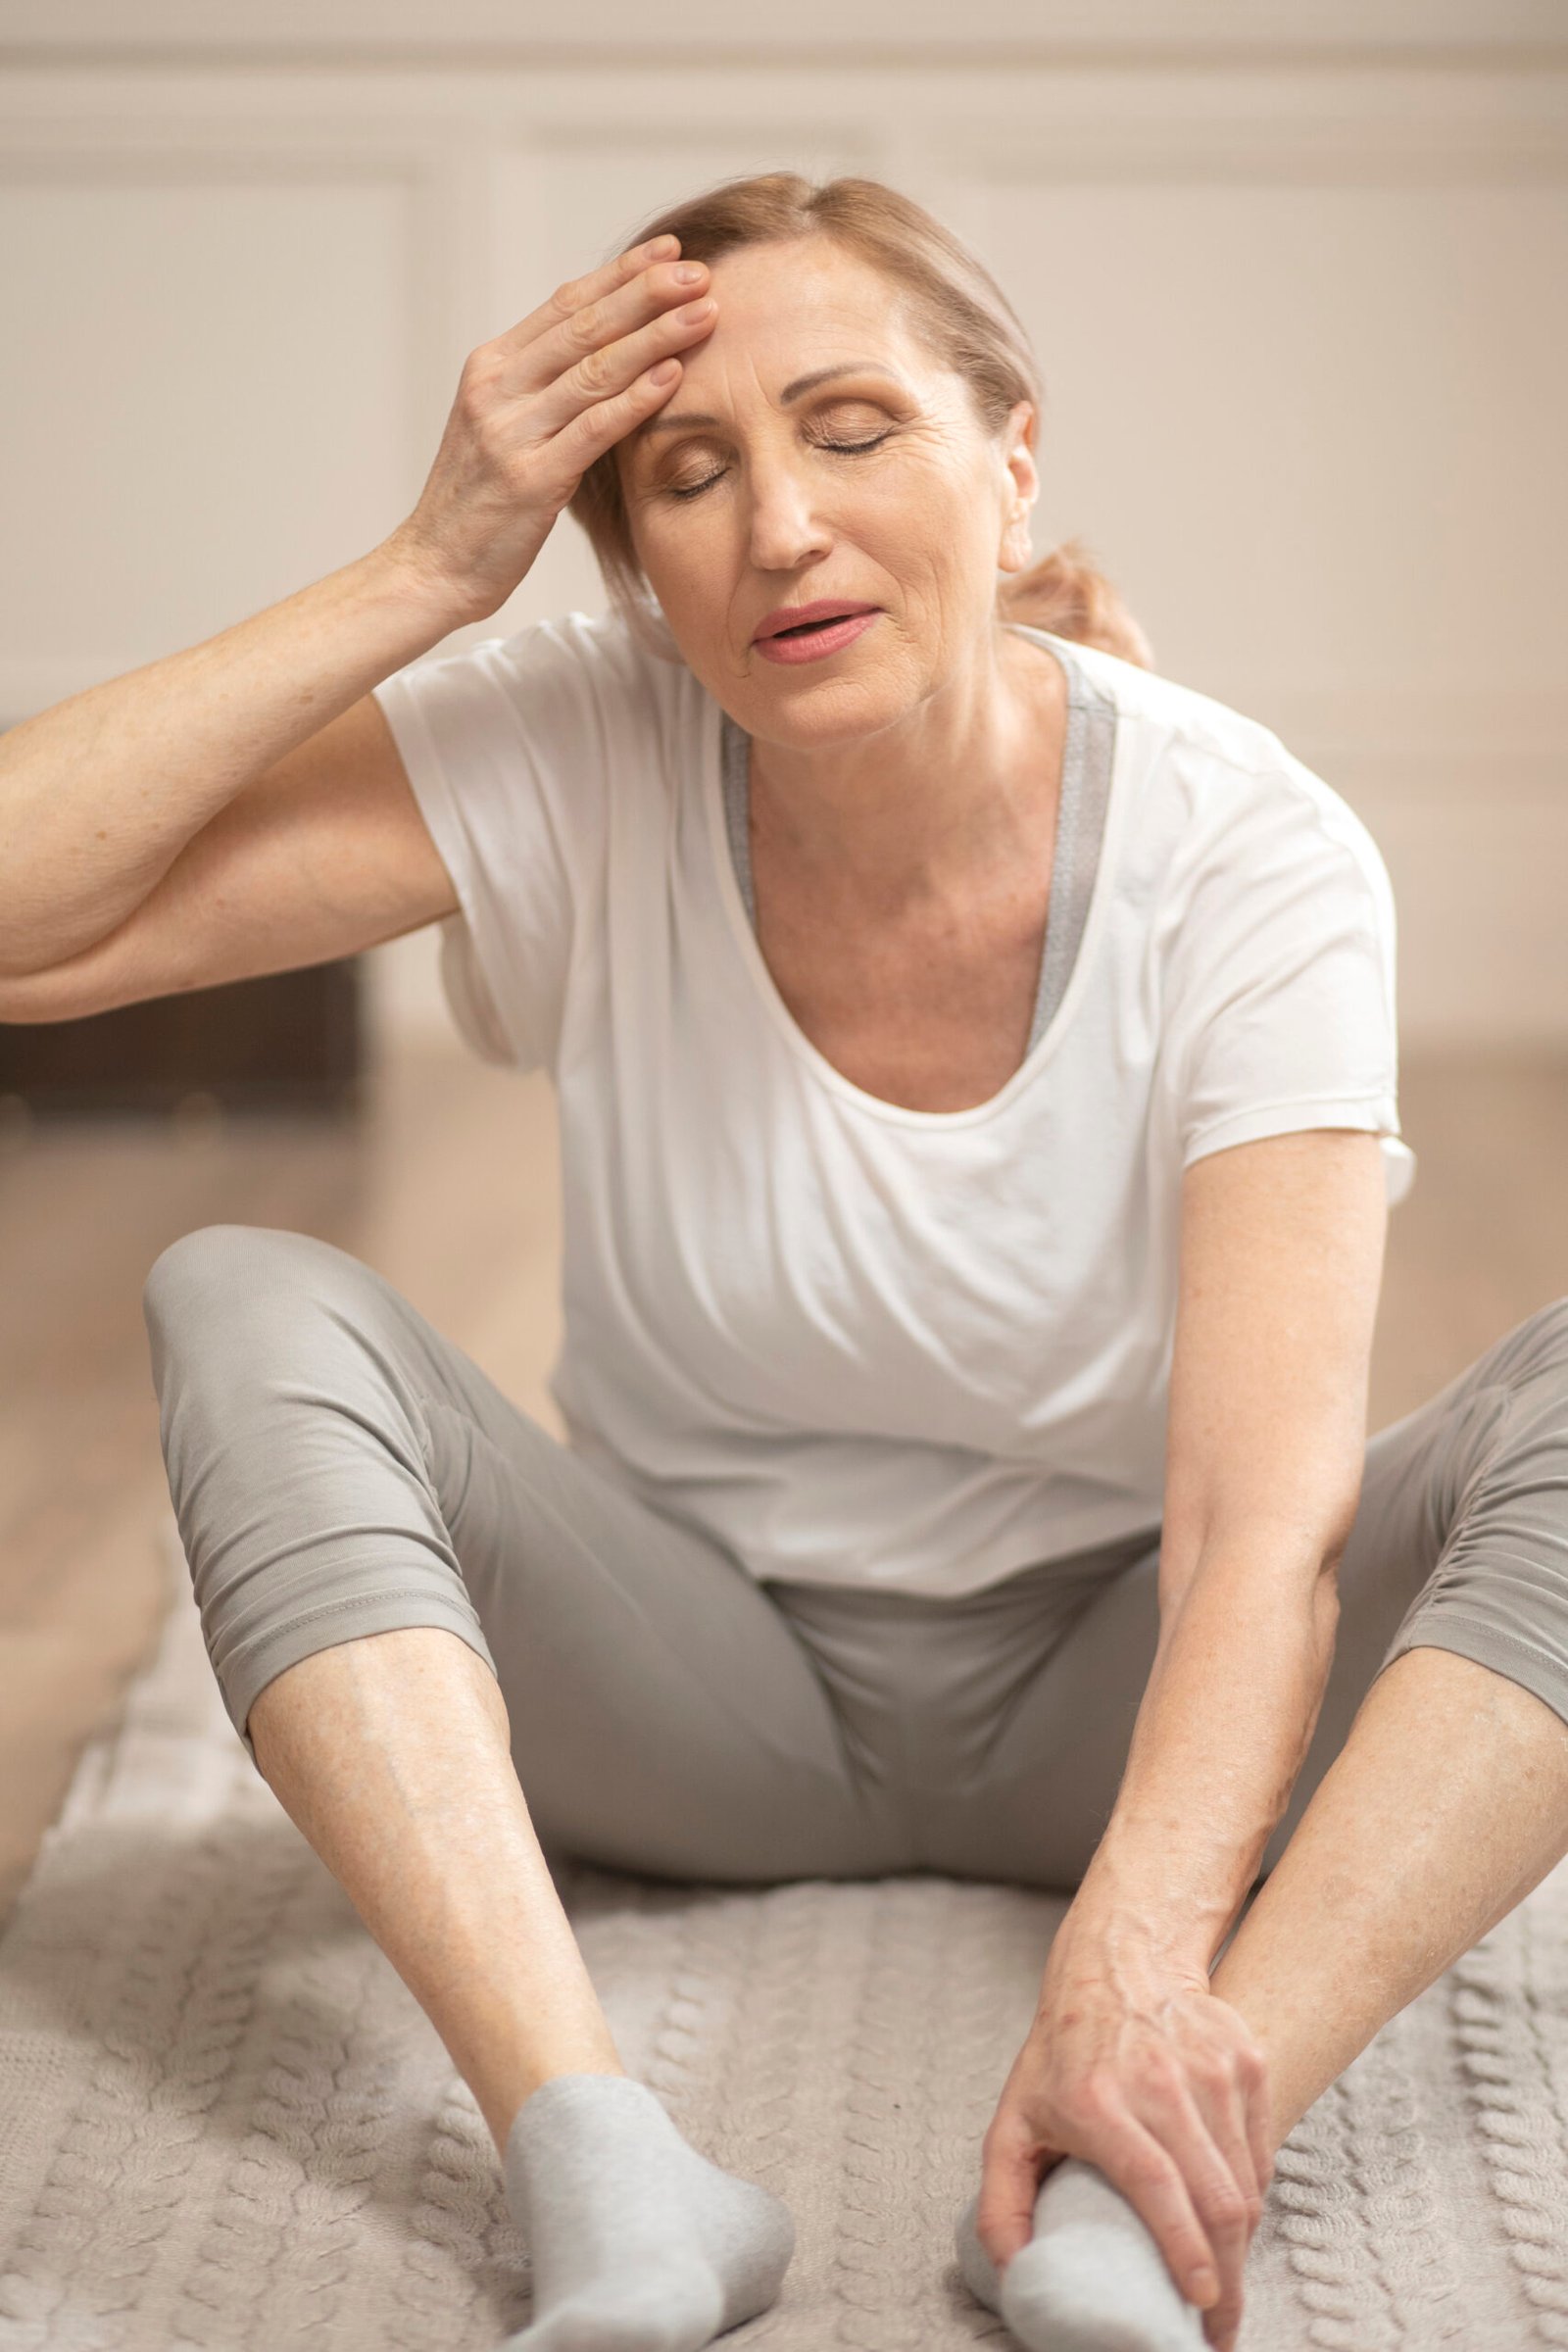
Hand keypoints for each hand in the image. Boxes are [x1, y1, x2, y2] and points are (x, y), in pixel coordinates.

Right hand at [384, 233, 718, 622]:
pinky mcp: (532, 479)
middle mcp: (498, 389)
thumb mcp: (500, 429)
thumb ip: (542, 390)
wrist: (431, 566)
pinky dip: (637, 398)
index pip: (564, 305)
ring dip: (656, 337)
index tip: (668, 252)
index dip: (620, 275)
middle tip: (701, 271)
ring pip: (596, 369)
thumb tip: (602, 357)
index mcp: (491, 368)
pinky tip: (674, 375)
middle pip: (585, 326)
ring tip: (704, 313)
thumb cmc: (476, 504)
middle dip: (647, 293)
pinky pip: (594, 428)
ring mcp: (512, 432)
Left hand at [976, 1951, 1274, 2351]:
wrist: (1118, 1962)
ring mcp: (1211, 2067)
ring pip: (1249, 2182)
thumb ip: (1002, 2204)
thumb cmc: (1061, 2054)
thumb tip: (1015, 2276)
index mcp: (1099, 2102)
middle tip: (1219, 2326)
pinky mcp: (1245, 2060)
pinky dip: (1252, 2195)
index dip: (1185, 2250)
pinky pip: (1263, 2152)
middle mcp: (1160, 2082)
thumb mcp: (1013, 2121)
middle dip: (1228, 2278)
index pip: (1158, 2186)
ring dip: (1242, 2244)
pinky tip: (1229, 2213)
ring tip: (1225, 2279)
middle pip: (1217, 2197)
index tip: (1200, 2302)